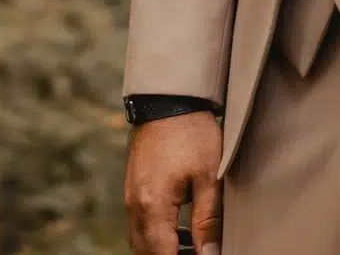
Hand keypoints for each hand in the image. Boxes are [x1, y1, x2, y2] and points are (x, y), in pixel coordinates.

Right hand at [125, 109, 222, 254]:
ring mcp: (130, 196)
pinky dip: (155, 236)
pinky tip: (180, 234)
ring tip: (192, 248)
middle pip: (146, 252)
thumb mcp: (209, 177)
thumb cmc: (191, 134)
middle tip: (198, 253)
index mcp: (153, 205)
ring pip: (140, 241)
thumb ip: (208, 221)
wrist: (167, 99)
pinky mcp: (132, 188)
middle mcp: (135, 205)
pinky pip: (139, 224)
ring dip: (161, 250)